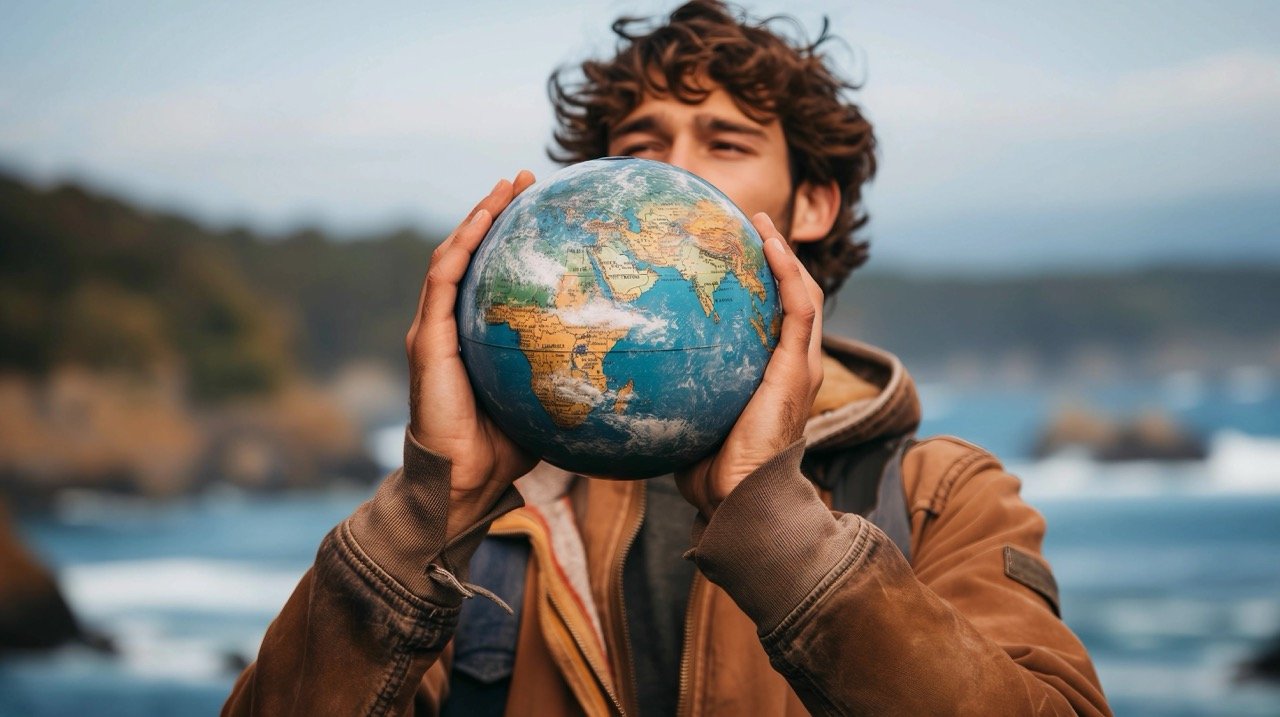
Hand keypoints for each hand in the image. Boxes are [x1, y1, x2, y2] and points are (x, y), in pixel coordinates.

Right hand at [406, 171, 538, 537]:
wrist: (464, 481)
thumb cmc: (506, 448)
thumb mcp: (546, 398)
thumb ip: (570, 370)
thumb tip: (629, 358)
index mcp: (473, 335)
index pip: (490, 274)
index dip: (510, 237)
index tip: (543, 208)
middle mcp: (449, 325)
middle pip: (469, 252)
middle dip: (494, 210)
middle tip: (525, 179)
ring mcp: (434, 329)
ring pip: (452, 256)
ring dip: (478, 215)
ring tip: (506, 185)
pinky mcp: (427, 339)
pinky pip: (443, 281)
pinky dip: (462, 245)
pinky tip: (483, 219)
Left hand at [675, 213, 823, 517]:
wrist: (737, 500)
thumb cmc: (706, 471)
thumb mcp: (687, 416)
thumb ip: (669, 390)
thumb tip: (616, 372)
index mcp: (770, 377)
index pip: (771, 320)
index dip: (759, 285)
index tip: (728, 254)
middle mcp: (791, 366)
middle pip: (793, 299)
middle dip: (775, 259)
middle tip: (746, 227)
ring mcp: (799, 366)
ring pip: (803, 295)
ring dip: (784, 255)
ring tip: (761, 224)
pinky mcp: (798, 368)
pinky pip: (800, 308)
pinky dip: (788, 272)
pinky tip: (768, 244)